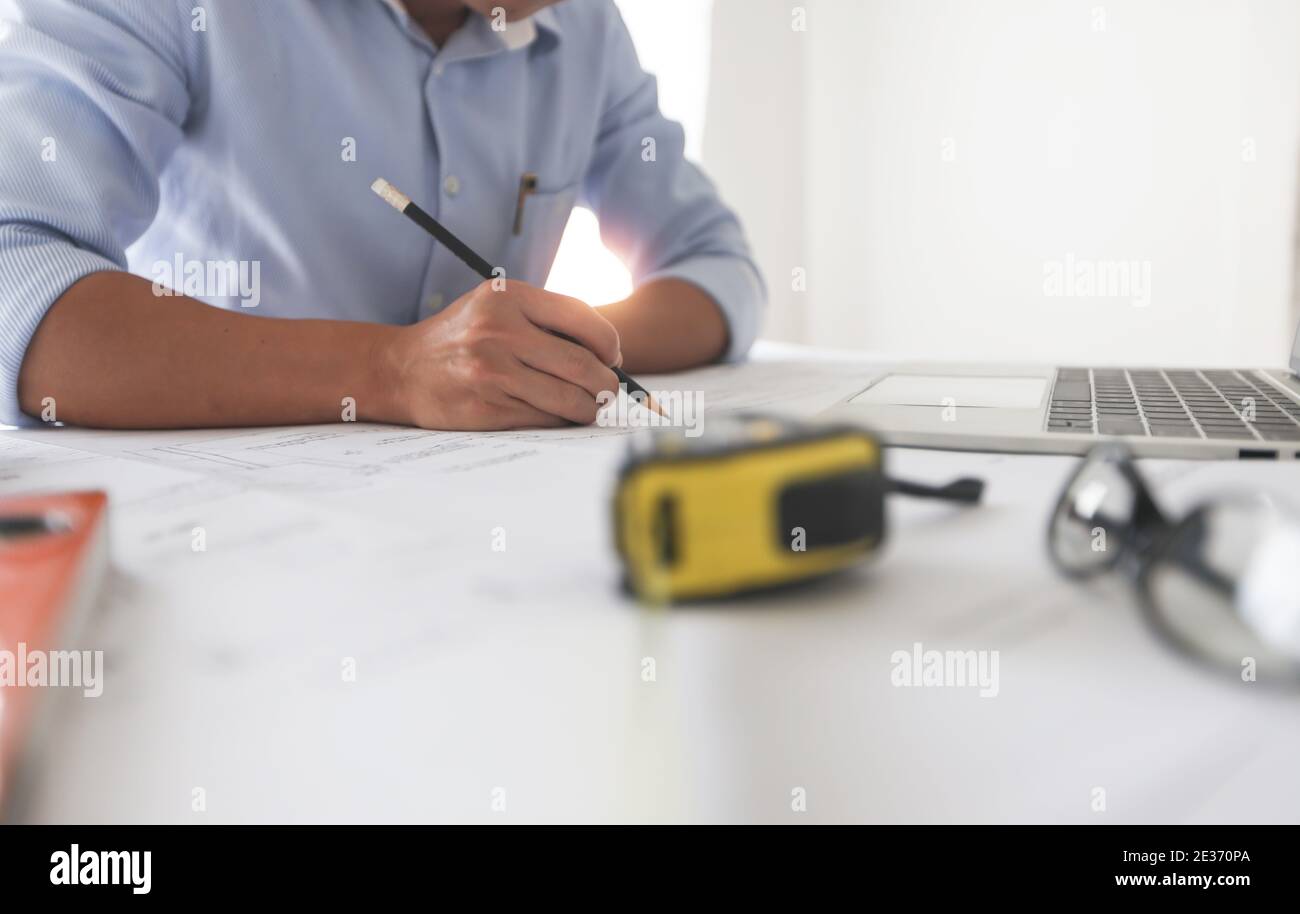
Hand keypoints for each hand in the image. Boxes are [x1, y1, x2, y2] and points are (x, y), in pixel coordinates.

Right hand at [372, 280, 621, 429]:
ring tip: (587, 405)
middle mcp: (500, 332)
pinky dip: (561, 419)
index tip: (611, 357)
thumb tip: (609, 352)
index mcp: (509, 298)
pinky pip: (546, 419)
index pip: (585, 321)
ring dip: (589, 408)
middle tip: (607, 390)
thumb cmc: (464, 337)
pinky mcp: (488, 408)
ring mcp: (493, 372)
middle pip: (583, 366)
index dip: (610, 345)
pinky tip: (556, 413)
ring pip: (570, 399)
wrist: (403, 369)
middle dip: (606, 384)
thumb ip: (547, 318)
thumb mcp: (498, 306)